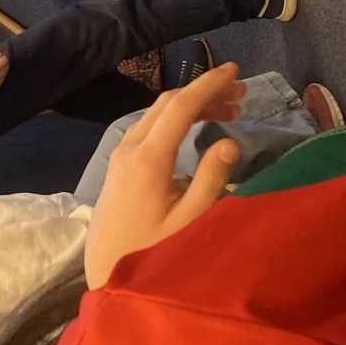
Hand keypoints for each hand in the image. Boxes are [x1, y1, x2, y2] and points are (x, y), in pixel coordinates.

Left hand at [86, 63, 245, 281]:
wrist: (104, 273)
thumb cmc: (152, 252)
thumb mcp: (190, 221)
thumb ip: (210, 179)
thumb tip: (229, 140)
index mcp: (148, 158)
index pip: (181, 106)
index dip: (209, 84)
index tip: (235, 71)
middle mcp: (130, 148)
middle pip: (168, 104)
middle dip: (204, 92)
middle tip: (241, 96)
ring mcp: (120, 156)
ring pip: (156, 114)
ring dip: (190, 106)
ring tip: (228, 111)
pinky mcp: (119, 166)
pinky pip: (148, 128)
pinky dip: (175, 120)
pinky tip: (195, 131)